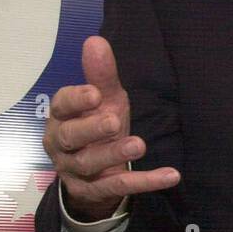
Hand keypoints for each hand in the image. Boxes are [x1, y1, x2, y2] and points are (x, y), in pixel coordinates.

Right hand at [42, 36, 179, 221]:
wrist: (93, 173)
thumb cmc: (97, 126)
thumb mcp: (104, 100)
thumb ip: (101, 75)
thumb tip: (95, 41)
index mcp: (62, 117)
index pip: (62, 106)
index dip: (76, 100)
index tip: (94, 93)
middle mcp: (62, 144)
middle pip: (69, 136)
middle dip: (91, 129)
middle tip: (114, 121)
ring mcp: (75, 170)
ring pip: (89, 163)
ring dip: (114, 154)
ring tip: (139, 145)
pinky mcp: (93, 191)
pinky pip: (118, 187)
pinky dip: (145, 182)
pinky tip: (170, 175)